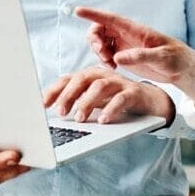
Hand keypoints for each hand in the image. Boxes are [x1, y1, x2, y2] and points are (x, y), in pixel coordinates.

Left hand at [42, 67, 174, 124]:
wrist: (152, 102)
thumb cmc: (118, 101)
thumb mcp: (96, 101)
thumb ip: (78, 102)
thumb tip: (55, 112)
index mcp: (90, 77)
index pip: (68, 79)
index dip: (54, 90)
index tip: (42, 105)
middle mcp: (103, 75)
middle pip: (82, 79)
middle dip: (68, 95)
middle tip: (60, 112)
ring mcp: (119, 82)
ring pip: (100, 86)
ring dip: (87, 102)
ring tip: (80, 118)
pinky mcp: (134, 92)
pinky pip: (121, 98)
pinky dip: (111, 108)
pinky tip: (103, 120)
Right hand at [74, 6, 194, 103]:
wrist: (183, 69)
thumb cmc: (177, 59)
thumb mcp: (162, 58)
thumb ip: (140, 56)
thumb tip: (118, 57)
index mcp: (136, 30)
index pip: (110, 18)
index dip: (93, 14)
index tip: (78, 11)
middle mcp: (127, 35)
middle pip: (100, 30)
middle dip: (94, 40)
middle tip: (103, 54)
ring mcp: (125, 45)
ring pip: (101, 42)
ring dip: (98, 52)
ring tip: (110, 65)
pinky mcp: (125, 57)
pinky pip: (105, 54)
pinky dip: (103, 60)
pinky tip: (113, 69)